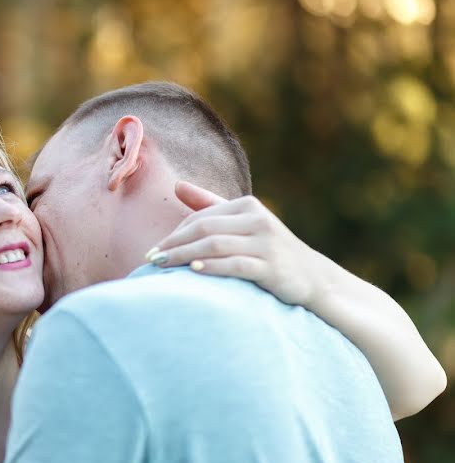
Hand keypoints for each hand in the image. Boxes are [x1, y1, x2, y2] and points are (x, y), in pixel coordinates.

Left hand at [150, 181, 324, 307]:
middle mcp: (258, 220)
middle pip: (205, 228)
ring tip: (163, 266)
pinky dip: (213, 267)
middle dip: (174, 244)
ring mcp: (266, 243)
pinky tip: (194, 271)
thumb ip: (209, 204)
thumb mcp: (241, 222)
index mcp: (248, 206)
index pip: (202, 216)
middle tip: (151, 258)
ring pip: (216, 245)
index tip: (153, 250)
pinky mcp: (272, 267)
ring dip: (185, 255)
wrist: (311, 276)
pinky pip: (236, 265)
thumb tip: (176, 185)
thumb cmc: (266, 248)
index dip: (175, 233)